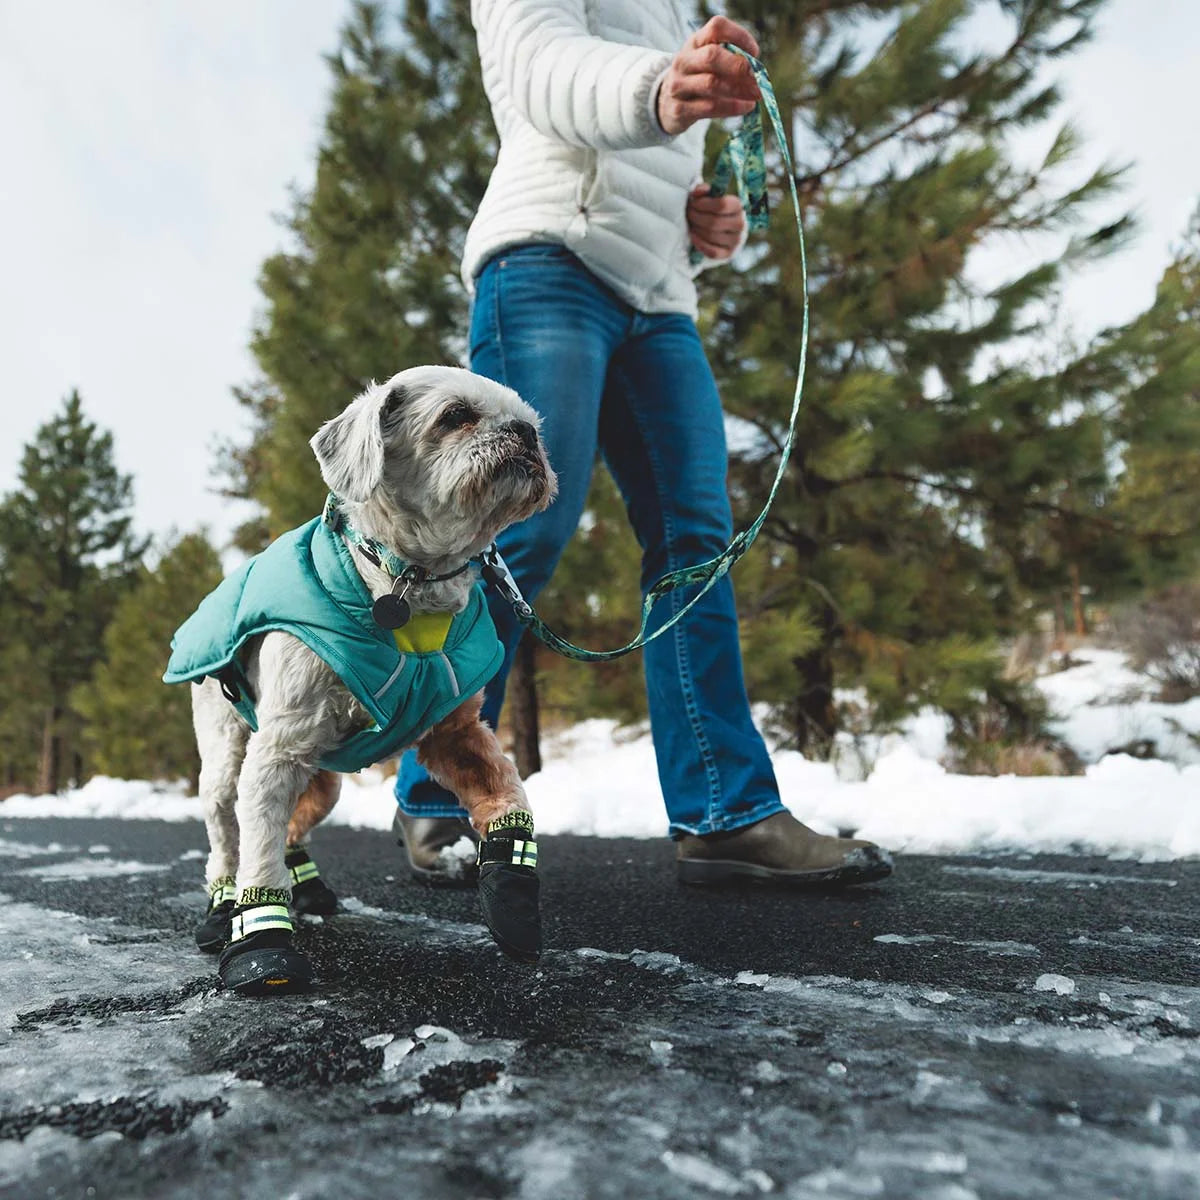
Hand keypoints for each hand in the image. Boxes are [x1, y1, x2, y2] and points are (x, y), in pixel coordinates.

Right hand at [656, 16, 759, 136]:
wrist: (665, 103)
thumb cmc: (697, 78)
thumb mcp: (707, 61)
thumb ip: (729, 59)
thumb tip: (757, 70)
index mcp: (694, 42)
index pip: (717, 27)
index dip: (739, 36)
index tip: (754, 53)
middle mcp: (683, 60)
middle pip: (712, 55)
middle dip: (739, 66)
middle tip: (758, 77)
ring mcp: (678, 85)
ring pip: (712, 84)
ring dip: (739, 90)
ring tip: (756, 94)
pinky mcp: (679, 109)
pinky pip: (710, 108)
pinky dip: (732, 108)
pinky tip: (746, 107)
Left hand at [686, 185, 744, 259]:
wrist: (718, 228)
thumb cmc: (710, 208)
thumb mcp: (707, 196)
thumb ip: (702, 190)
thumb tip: (697, 193)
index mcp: (737, 206)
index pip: (722, 205)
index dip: (704, 204)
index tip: (693, 202)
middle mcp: (740, 223)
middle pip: (714, 221)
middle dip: (696, 217)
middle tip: (689, 214)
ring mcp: (736, 240)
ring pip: (712, 236)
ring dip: (696, 229)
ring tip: (691, 223)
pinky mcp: (728, 253)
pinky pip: (712, 252)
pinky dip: (700, 244)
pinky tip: (693, 236)